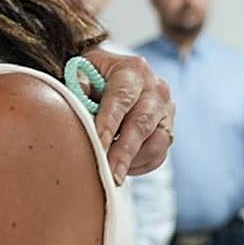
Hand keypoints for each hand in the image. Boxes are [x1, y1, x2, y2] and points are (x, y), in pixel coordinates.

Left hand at [83, 47, 174, 183]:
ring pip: (156, 142)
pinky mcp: (168, 129)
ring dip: (132, 161)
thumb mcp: (82, 71)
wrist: (114, 75)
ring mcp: (165, 110)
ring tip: (110, 174)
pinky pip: (159, 154)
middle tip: (109, 174)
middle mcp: (155, 88)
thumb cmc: (92, 75)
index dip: (109, 123)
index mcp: (133, 70)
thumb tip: (75, 108)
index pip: (121, 98)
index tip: (99, 145)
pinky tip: (121, 168)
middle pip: (141, 124)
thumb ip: (77, 87)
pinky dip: (140, 164)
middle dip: (123, 152)